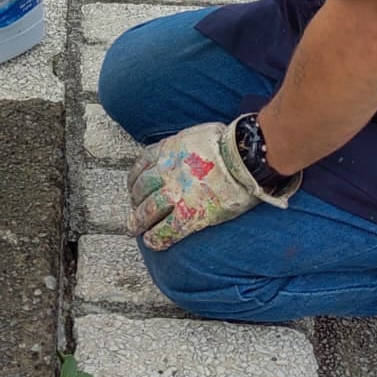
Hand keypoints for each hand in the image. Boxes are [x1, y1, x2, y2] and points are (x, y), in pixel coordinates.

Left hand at [127, 121, 299, 251]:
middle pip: (141, 190)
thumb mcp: (198, 134)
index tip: (134, 187)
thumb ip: (185, 144)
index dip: (135, 179)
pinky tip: (152, 243)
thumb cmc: (229, 142)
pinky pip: (166, 230)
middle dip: (134, 203)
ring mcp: (176, 194)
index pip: (142, 165)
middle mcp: (166, 172)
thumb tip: (188, 146)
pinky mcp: (190, 214)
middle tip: (132, 211)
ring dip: (138, 222)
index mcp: (168, 151)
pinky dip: (156, 238)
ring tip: (135, 230)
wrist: (243, 157)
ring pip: (148, 211)